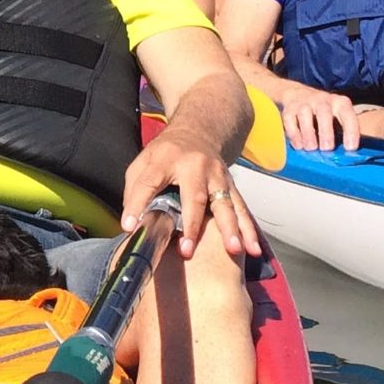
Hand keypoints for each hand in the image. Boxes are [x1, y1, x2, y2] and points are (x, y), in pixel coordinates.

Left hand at [121, 130, 262, 260]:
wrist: (198, 132)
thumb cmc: (166, 153)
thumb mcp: (143, 162)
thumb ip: (135, 189)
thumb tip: (132, 223)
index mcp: (166, 159)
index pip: (149, 182)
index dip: (137, 204)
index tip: (130, 226)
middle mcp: (195, 167)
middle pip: (195, 196)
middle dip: (192, 225)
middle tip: (187, 251)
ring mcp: (217, 176)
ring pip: (225, 204)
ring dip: (230, 229)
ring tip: (233, 250)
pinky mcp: (230, 185)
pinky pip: (241, 208)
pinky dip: (248, 230)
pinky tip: (252, 249)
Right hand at [278, 83, 361, 153]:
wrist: (297, 93)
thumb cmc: (323, 113)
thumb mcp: (337, 116)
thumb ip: (342, 132)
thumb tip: (346, 155)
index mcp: (339, 103)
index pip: (348, 115)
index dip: (351, 131)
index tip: (350, 148)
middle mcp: (322, 100)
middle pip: (324, 112)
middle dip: (326, 131)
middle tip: (326, 149)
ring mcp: (304, 102)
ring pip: (305, 114)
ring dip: (308, 133)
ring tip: (311, 148)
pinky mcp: (289, 108)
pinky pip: (289, 119)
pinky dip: (294, 133)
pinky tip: (298, 145)